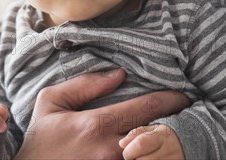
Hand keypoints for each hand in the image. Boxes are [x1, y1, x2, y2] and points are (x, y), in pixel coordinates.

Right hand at [15, 69, 189, 159]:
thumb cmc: (41, 139)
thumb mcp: (51, 102)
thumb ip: (84, 84)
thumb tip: (119, 73)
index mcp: (96, 125)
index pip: (147, 108)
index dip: (171, 99)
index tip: (184, 94)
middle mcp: (111, 151)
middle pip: (159, 134)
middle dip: (174, 121)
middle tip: (184, 113)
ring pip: (155, 155)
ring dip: (165, 142)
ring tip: (171, 131)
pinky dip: (151, 156)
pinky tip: (152, 149)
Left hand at [119, 124, 184, 159]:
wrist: (185, 144)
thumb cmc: (162, 136)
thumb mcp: (151, 130)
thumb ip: (135, 134)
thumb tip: (121, 144)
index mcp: (162, 135)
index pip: (140, 144)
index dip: (129, 150)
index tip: (127, 151)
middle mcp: (170, 150)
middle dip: (134, 159)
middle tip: (137, 156)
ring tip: (146, 157)